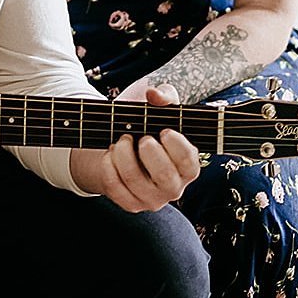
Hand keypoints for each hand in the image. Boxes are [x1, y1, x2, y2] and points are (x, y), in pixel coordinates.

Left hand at [71, 86, 199, 212]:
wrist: (120, 144)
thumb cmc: (146, 124)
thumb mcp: (158, 106)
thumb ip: (164, 95)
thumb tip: (154, 93)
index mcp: (187, 166)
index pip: (188, 161)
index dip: (175, 144)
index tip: (163, 130)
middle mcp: (173, 187)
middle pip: (164, 175)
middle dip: (148, 150)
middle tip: (140, 137)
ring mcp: (151, 199)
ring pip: (134, 180)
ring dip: (123, 153)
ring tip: (121, 140)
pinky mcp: (130, 204)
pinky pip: (115, 187)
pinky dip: (108, 165)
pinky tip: (110, 153)